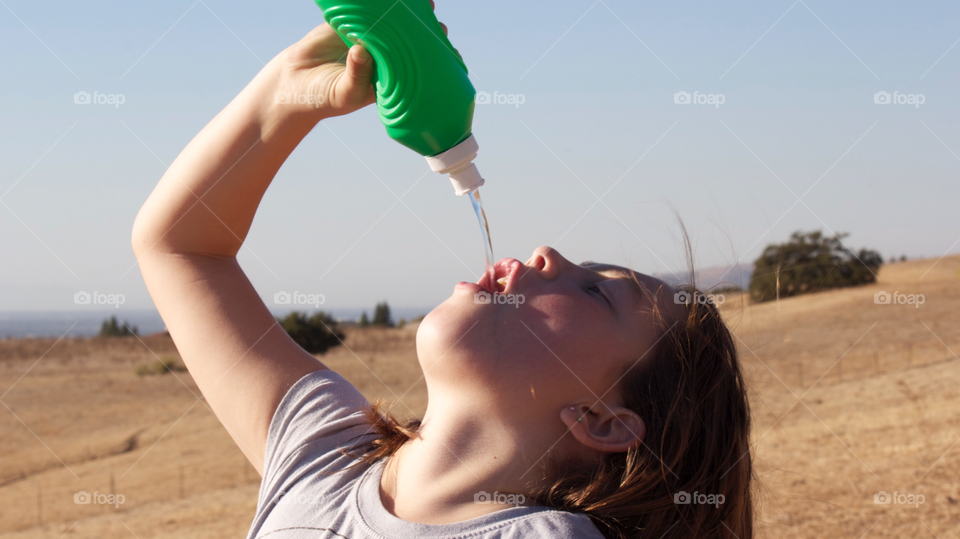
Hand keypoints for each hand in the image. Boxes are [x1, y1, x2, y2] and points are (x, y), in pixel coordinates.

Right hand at [270, 1, 450, 120]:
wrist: (294, 84)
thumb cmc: (325, 98)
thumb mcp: (346, 92)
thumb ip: (358, 74)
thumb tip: (363, 49)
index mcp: (388, 77)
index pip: (415, 66)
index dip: (431, 58)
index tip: (445, 50)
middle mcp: (382, 57)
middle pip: (407, 41)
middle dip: (423, 31)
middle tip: (436, 23)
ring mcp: (366, 39)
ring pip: (390, 22)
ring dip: (405, 12)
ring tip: (424, 3)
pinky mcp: (349, 24)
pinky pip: (365, 10)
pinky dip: (376, 3)